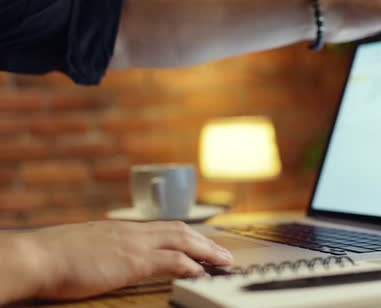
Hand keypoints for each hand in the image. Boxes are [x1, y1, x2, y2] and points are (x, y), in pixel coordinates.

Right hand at [0, 221, 232, 302]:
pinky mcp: (132, 260)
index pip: (164, 227)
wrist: (37, 256)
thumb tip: (110, 255)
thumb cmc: (54, 256)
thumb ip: (104, 247)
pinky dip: (191, 265)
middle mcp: (133, 231)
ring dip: (207, 251)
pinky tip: (203, 272)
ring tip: (225, 262)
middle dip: (205, 242)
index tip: (202, 243)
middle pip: (181, 230)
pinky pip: (171, 260)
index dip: (187, 236)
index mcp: (122, 229)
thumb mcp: (86, 246)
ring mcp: (134, 244)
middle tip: (224, 253)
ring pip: (182, 241)